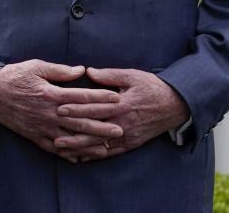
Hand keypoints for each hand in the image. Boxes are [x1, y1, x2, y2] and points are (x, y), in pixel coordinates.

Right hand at [0, 60, 121, 160]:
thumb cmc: (13, 77)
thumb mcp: (36, 66)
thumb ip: (59, 70)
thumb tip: (81, 70)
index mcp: (51, 94)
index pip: (81, 97)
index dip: (100, 97)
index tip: (116, 98)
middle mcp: (49, 113)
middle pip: (81, 121)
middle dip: (102, 126)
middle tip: (120, 129)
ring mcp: (42, 127)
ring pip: (71, 138)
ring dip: (90, 143)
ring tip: (106, 147)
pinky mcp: (35, 136)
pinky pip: (55, 148)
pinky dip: (69, 153)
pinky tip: (80, 157)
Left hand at [54, 68, 189, 160]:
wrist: (175, 105)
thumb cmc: (151, 87)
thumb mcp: (131, 76)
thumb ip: (109, 75)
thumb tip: (88, 71)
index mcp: (122, 104)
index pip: (94, 108)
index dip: (76, 109)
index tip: (59, 109)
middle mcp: (123, 123)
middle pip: (94, 129)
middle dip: (73, 132)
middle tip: (53, 135)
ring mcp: (127, 136)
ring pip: (100, 144)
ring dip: (80, 148)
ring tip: (62, 149)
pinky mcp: (131, 144)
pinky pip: (111, 152)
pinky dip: (95, 156)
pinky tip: (81, 158)